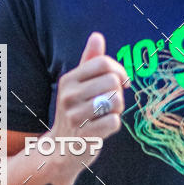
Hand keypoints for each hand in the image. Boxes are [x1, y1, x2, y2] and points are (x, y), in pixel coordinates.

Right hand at [49, 32, 129, 170]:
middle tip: (109, 103)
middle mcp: (68, 96)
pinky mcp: (85, 135)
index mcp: (69, 79)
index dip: (119, 71)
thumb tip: (97, 36)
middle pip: (112, 82)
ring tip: (105, 114)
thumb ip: (90, 61)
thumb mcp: (78, 85)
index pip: (104, 63)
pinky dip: (114, 124)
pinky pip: (115, 121)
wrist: (62, 148)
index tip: (121, 82)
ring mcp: (75, 116)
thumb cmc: (76, 111)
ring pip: (115, 101)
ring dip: (117, 109)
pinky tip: (102, 128)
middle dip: (118, 92)